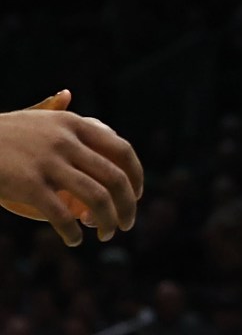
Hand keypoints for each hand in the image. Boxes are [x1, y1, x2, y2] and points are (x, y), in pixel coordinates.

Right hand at [0, 90, 143, 245]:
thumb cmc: (1, 133)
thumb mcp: (33, 116)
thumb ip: (55, 109)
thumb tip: (66, 94)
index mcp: (75, 125)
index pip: (122, 151)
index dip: (136, 177)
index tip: (136, 196)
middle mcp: (67, 142)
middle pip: (115, 178)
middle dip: (127, 206)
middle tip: (126, 224)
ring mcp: (49, 163)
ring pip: (96, 198)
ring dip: (108, 222)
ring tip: (106, 234)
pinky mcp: (29, 185)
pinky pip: (61, 215)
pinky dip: (73, 232)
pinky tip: (74, 240)